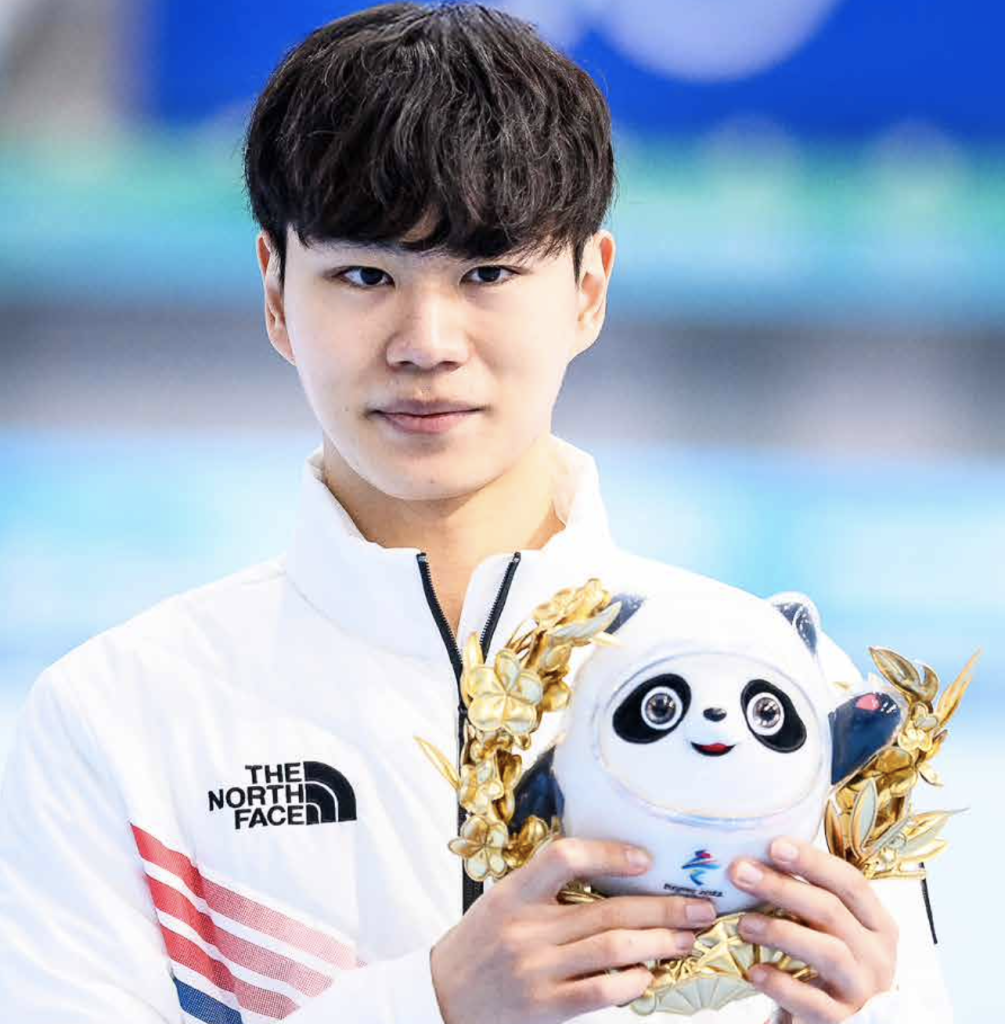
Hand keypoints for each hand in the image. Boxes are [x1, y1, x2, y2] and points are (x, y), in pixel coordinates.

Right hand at [430, 837, 716, 1023]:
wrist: (440, 999)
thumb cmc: (478, 945)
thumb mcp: (501, 903)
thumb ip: (544, 890)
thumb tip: (611, 876)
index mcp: (514, 893)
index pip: (563, 857)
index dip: (609, 853)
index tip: (646, 859)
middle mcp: (526, 928)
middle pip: (606, 909)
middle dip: (662, 908)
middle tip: (700, 908)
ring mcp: (535, 970)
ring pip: (612, 949)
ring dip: (659, 943)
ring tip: (687, 939)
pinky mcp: (543, 1008)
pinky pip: (599, 993)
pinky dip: (630, 982)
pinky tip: (649, 976)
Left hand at [731, 836, 897, 1022]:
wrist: (846, 1023)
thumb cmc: (831, 965)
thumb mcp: (832, 929)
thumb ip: (809, 898)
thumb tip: (756, 859)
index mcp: (877, 923)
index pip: (850, 882)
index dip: (812, 861)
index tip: (774, 845)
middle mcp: (877, 954)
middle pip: (831, 910)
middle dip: (782, 887)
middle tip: (740, 872)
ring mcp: (863, 989)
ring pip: (828, 951)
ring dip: (780, 931)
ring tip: (743, 923)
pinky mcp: (844, 1021)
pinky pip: (813, 1001)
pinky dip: (782, 984)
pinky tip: (754, 972)